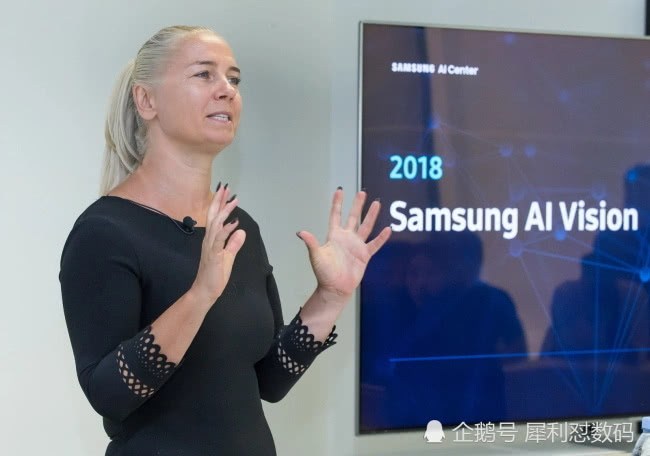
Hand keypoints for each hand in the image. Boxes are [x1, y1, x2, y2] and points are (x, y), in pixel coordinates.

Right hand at [191, 186, 245, 304]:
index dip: (220, 204)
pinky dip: (227, 230)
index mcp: (212, 239)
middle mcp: (209, 239)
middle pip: (213, 216)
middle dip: (219, 200)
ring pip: (216, 224)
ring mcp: (210, 247)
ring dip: (225, 211)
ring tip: (233, 200)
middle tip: (225, 187)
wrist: (204, 291)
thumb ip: (233, 244)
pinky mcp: (214, 255)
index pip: (215, 217)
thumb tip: (241, 231)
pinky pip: (220, 240)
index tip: (226, 191)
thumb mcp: (227, 257)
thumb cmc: (214, 275)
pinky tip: (234, 222)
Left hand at [297, 188, 391, 303]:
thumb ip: (311, 243)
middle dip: (357, 205)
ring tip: (377, 204)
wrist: (335, 288)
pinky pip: (375, 244)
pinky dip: (381, 238)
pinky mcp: (364, 255)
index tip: (340, 191)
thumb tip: (300, 232)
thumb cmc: (324, 273)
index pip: (336, 216)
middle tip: (362, 192)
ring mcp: (356, 246)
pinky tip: (388, 229)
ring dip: (371, 216)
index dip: (337, 204)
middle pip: (353, 217)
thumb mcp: (316, 256)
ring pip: (366, 227)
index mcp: (334, 236)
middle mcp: (346, 238)